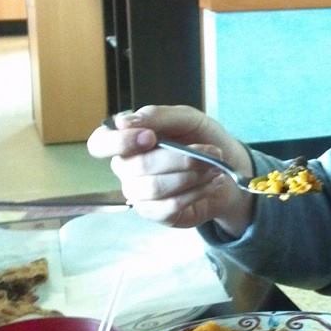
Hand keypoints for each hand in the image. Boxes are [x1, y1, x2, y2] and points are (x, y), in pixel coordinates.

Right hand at [86, 104, 254, 234]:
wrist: (229, 166)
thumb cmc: (201, 138)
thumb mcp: (186, 118)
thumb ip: (157, 116)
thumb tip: (123, 122)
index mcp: (126, 139)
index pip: (100, 143)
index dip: (119, 142)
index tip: (151, 137)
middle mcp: (126, 167)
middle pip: (138, 166)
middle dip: (181, 158)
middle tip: (211, 151)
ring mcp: (138, 193)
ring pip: (155, 187)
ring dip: (192, 175)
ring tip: (214, 167)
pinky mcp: (156, 213)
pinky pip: (170, 206)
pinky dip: (197, 192)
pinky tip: (212, 182)